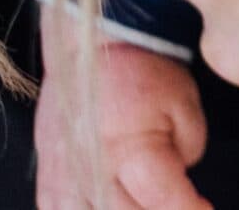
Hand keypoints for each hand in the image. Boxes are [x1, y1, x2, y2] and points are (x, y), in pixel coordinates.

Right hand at [36, 21, 209, 209]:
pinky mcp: (47, 176)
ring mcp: (64, 178)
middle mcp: (93, 171)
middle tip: (176, 204)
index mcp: (130, 150)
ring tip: (140, 203)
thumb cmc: (140, 69)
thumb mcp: (184, 102)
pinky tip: (101, 205)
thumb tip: (182, 184)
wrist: (93, 44)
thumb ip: (190, 149)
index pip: (164, 202)